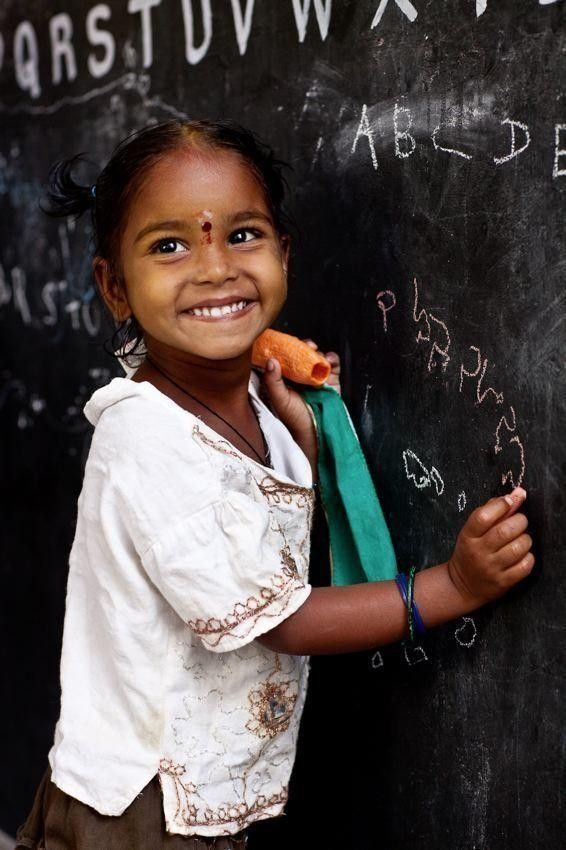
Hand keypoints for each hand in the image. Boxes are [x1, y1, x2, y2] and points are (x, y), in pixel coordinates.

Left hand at [259, 340, 340, 437]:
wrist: (315, 430)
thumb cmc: (295, 418)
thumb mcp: (281, 400)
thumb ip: (273, 381)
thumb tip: (271, 361)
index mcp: (286, 377)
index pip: (285, 357)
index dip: (287, 347)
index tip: (288, 342)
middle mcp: (301, 374)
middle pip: (302, 353)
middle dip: (305, 346)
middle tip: (308, 346)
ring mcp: (317, 375)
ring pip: (317, 356)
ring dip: (318, 352)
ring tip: (318, 353)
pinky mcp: (331, 378)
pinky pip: (332, 364)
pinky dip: (332, 359)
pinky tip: (329, 360)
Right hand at [447, 487, 534, 604]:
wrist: (462, 585)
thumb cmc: (470, 551)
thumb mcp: (472, 531)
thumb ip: (492, 511)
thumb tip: (518, 493)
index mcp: (468, 536)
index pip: (482, 517)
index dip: (500, 505)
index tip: (510, 501)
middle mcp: (478, 552)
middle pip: (504, 531)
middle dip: (519, 521)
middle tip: (520, 522)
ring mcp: (491, 568)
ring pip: (518, 548)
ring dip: (526, 539)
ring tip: (521, 539)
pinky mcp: (503, 582)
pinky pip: (525, 566)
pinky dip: (528, 557)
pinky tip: (522, 555)